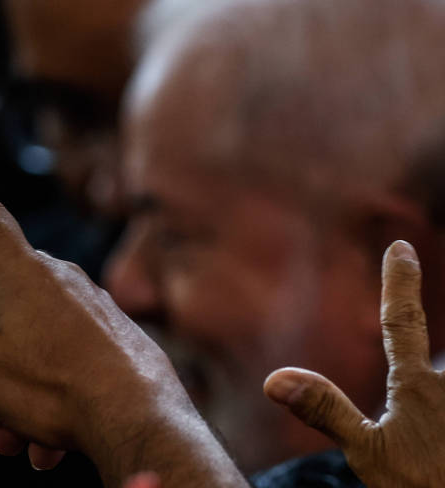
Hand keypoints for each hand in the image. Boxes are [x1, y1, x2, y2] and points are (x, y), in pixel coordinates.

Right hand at [0, 201, 244, 486]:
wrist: (138, 420)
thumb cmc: (59, 388)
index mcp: (21, 271)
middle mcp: (59, 278)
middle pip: (3, 290)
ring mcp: (89, 305)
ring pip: (32, 335)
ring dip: (13, 379)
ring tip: (10, 426)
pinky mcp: (110, 334)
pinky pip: (63, 354)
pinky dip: (46, 390)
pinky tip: (44, 436)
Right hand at [265, 240, 444, 486]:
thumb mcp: (369, 454)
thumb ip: (325, 409)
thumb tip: (273, 379)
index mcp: (417, 386)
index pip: (403, 322)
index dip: (400, 282)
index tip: (400, 246)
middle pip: (438, 361)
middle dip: (426, 359)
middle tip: (414, 328)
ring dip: (437, 391)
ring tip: (429, 410)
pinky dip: (442, 403)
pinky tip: (438, 418)